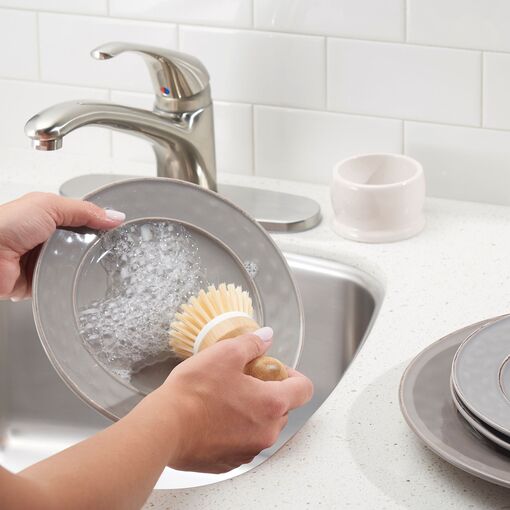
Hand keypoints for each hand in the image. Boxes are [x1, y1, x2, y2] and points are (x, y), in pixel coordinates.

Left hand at [0, 192, 124, 299]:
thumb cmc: (3, 225)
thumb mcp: (48, 205)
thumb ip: (83, 210)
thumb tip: (114, 216)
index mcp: (49, 217)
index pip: (85, 219)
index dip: (102, 223)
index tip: (120, 228)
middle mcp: (48, 239)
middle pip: (84, 244)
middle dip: (94, 246)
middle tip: (110, 248)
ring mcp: (44, 261)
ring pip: (76, 265)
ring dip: (82, 265)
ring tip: (91, 263)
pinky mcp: (41, 283)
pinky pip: (63, 284)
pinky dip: (69, 283)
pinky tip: (76, 279)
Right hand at [148, 330, 313, 473]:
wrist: (164, 427)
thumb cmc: (194, 392)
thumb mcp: (225, 354)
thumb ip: (252, 343)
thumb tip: (266, 336)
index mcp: (272, 404)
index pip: (304, 389)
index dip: (292, 374)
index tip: (274, 369)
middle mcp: (267, 432)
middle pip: (283, 408)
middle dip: (268, 392)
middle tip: (243, 379)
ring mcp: (249, 450)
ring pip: (261, 426)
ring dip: (251, 412)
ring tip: (224, 397)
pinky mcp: (230, 462)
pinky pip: (242, 442)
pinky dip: (234, 429)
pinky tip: (213, 417)